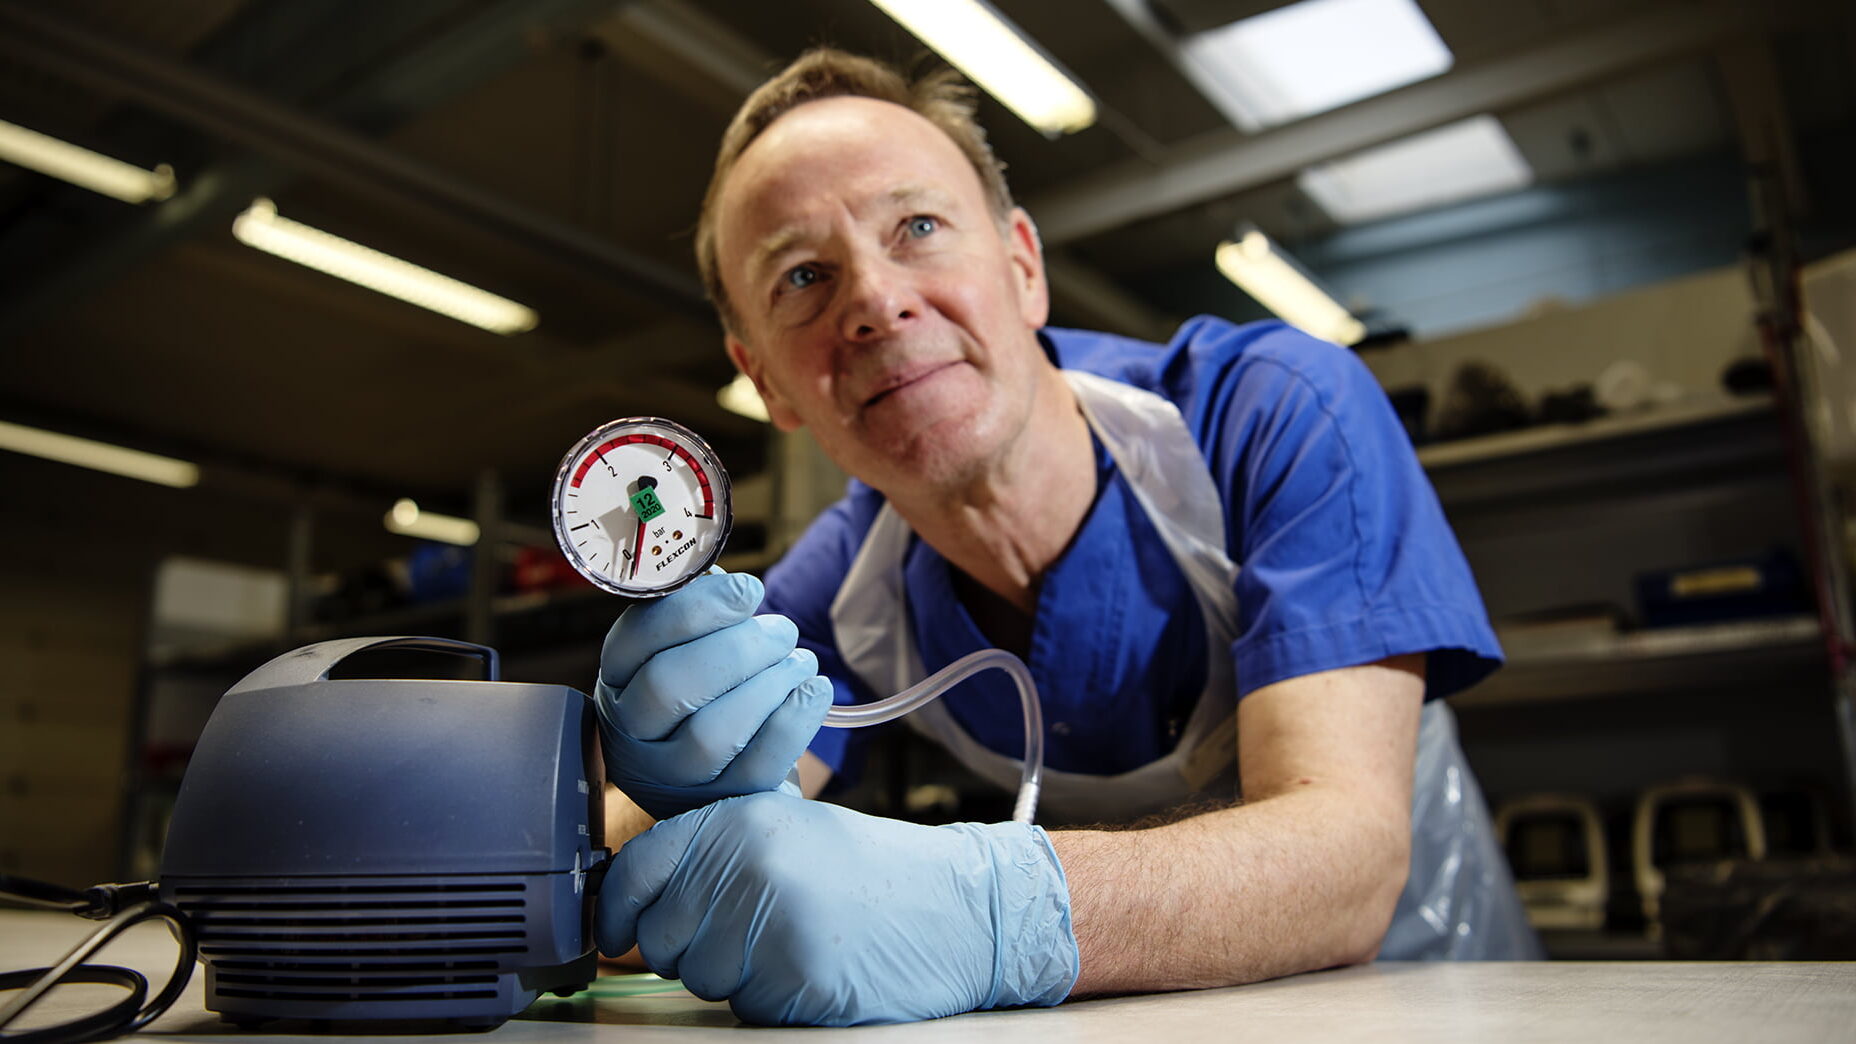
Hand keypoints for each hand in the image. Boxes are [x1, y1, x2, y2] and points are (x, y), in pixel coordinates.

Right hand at [595, 571, 830, 819]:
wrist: (716, 767)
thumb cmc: (705, 687)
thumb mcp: (686, 646)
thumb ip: (702, 612)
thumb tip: (737, 589)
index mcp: (620, 676)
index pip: (639, 638)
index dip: (697, 609)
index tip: (750, 590)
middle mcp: (632, 730)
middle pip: (670, 686)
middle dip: (739, 650)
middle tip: (783, 631)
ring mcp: (670, 775)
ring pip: (711, 734)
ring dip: (768, 686)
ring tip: (800, 661)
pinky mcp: (718, 803)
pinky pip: (757, 768)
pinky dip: (792, 722)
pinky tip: (813, 692)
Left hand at [596, 793, 1078, 1025]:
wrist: (956, 909)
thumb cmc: (868, 874)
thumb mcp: (786, 832)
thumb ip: (712, 852)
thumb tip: (629, 893)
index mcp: (739, 821)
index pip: (637, 869)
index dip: (613, 907)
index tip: (613, 929)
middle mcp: (745, 867)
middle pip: (658, 935)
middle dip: (684, 948)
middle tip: (740, 934)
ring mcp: (768, 924)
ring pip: (696, 977)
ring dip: (728, 976)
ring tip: (785, 944)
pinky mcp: (792, 979)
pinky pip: (740, 1006)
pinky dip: (764, 998)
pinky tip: (806, 968)